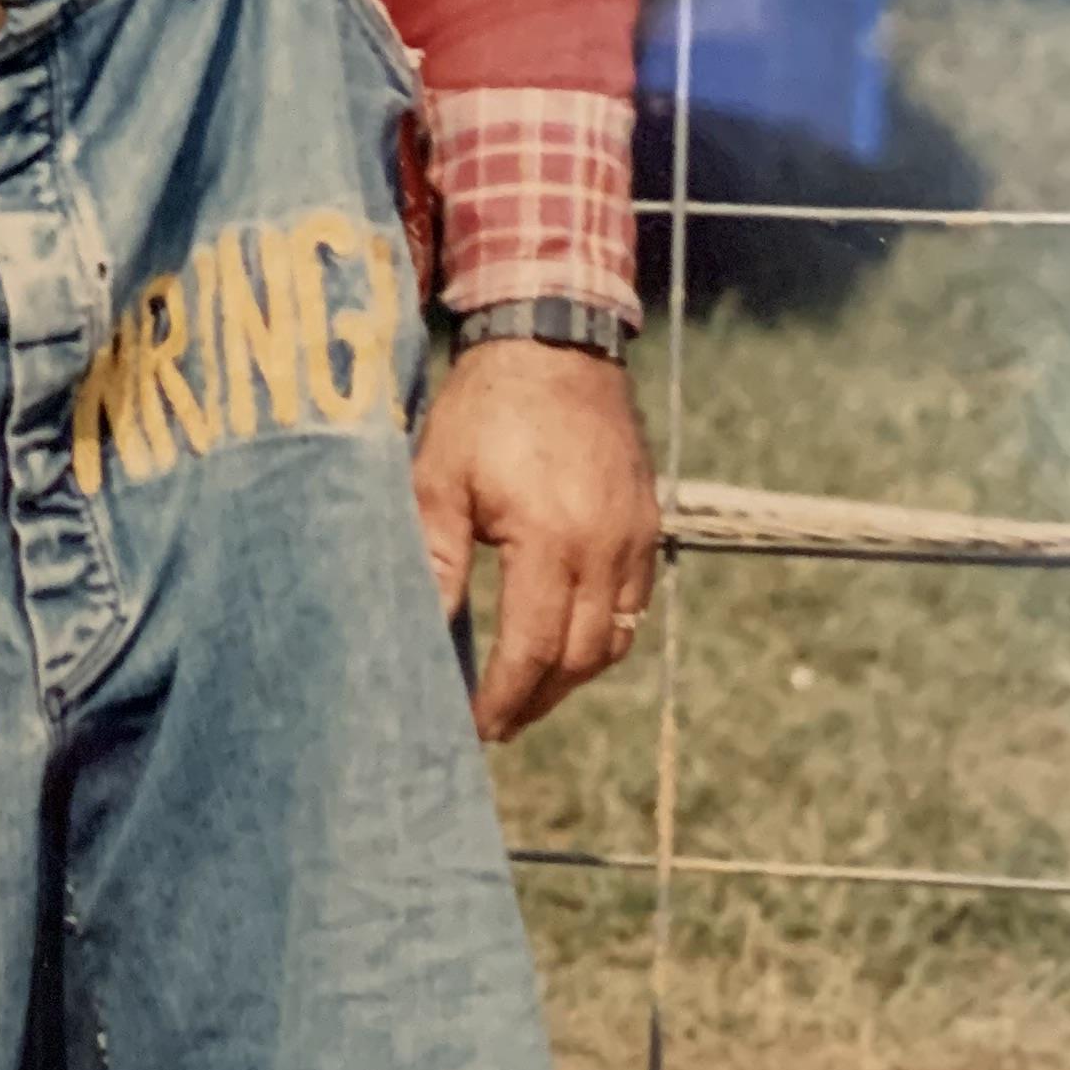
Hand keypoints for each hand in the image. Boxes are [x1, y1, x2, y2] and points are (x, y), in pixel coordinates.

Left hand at [414, 340, 658, 743]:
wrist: (553, 341)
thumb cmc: (485, 408)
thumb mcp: (439, 478)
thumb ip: (432, 559)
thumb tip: (422, 634)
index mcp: (550, 538)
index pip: (532, 650)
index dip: (504, 699)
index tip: (475, 728)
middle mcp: (605, 546)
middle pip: (581, 658)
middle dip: (537, 700)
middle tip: (495, 722)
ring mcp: (634, 536)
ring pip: (615, 638)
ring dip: (572, 675)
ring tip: (526, 693)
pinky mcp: (647, 523)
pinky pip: (634, 604)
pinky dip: (602, 636)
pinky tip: (563, 640)